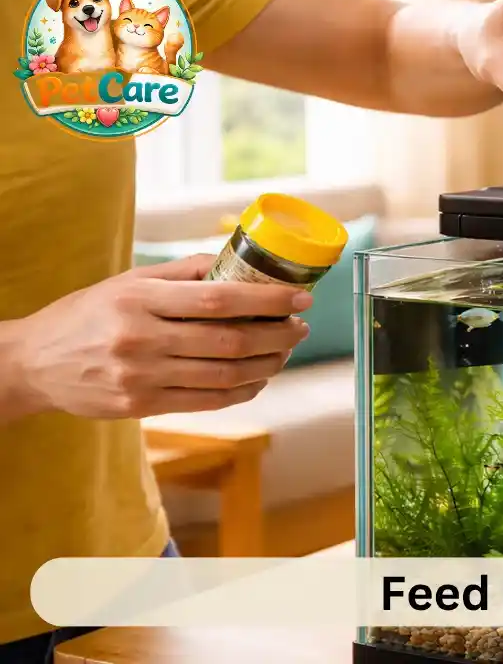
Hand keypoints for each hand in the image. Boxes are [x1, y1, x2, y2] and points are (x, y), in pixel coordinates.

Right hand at [11, 255, 312, 419]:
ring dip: (266, 364)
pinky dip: (242, 390)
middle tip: (300, 327)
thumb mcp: (128, 281)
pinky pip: (207, 401)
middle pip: (229, 341)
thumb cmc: (89, 314)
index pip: (219, 299)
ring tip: (284, 351)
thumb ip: (182, 273)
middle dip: (276, 335)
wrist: (33, 363)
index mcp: (139, 299)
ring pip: (224, 376)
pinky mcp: (141, 407)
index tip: (300, 298)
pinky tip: (258, 378)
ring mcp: (141, 377)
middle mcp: (140, 339)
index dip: (267, 300)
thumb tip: (238, 263)